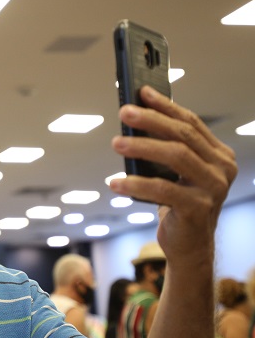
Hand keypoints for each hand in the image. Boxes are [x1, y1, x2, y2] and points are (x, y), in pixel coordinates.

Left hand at [110, 86, 236, 264]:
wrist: (189, 245)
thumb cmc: (177, 203)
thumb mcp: (174, 173)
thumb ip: (165, 148)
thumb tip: (133, 119)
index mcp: (219, 154)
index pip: (190, 123)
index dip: (166, 106)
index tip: (142, 92)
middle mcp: (222, 168)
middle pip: (183, 135)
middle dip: (151, 120)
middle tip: (124, 111)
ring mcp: (214, 188)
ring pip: (177, 156)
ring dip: (142, 147)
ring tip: (115, 142)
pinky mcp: (199, 208)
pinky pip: (164, 190)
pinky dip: (136, 184)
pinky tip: (114, 182)